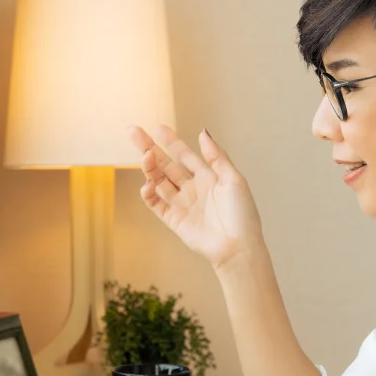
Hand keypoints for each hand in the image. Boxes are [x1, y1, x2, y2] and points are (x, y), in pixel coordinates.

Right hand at [128, 124, 263, 268]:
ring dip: (149, 168)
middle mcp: (192, 189)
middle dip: (149, 148)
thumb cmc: (242, 215)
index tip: (158, 128)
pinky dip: (149, 194)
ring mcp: (182, 204)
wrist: (238, 247)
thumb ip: (216, 156)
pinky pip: (156, 204)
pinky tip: (147, 184)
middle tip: (133, 131)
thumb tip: (202, 132)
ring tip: (145, 156)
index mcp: (208, 177)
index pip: (185, 155)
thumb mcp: (233, 179)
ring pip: (159, 181)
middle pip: (166, 164)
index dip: (171, 141)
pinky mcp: (174, 220)